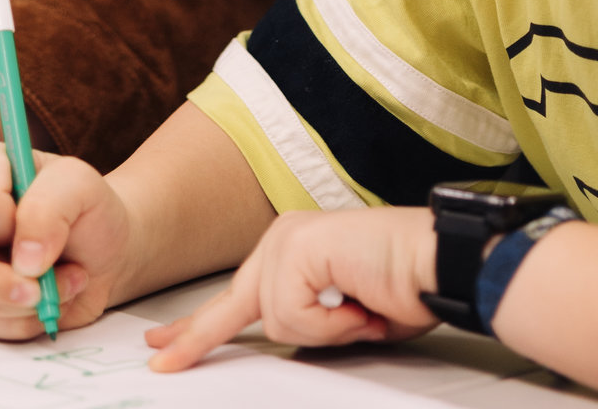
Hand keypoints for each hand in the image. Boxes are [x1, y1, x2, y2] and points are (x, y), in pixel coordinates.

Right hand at [0, 141, 132, 340]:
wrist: (103, 253)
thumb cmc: (89, 210)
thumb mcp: (81, 186)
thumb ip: (50, 207)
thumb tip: (24, 261)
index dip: (10, 226)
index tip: (49, 233)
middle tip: (40, 293)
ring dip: (25, 303)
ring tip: (66, 282)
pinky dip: (23, 322)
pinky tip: (48, 300)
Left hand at [145, 205, 439, 371]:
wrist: (437, 263)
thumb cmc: (402, 288)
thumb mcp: (341, 318)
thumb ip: (305, 322)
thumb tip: (277, 338)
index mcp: (290, 249)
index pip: (235, 295)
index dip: (198, 327)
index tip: (164, 346)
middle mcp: (282, 237)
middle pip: (234, 303)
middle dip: (199, 337)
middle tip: (160, 359)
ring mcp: (288, 238)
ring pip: (275, 318)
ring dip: (324, 332)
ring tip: (359, 312)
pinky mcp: (298, 247)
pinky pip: (294, 313)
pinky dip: (331, 323)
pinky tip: (357, 302)